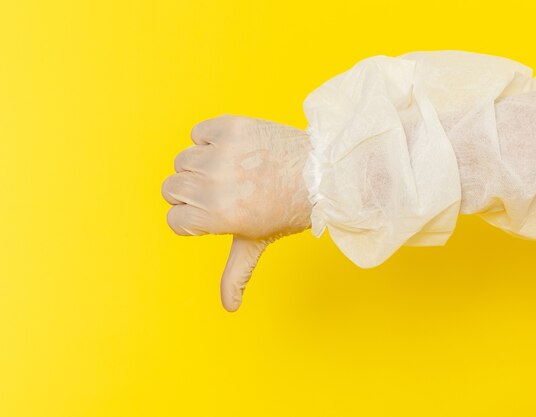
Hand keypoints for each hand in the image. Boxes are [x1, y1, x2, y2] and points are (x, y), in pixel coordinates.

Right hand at [162, 114, 312, 310]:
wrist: (320, 172)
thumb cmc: (287, 209)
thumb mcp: (257, 242)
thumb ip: (235, 274)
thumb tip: (229, 308)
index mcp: (216, 215)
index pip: (173, 219)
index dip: (193, 218)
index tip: (216, 212)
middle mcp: (213, 184)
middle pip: (171, 188)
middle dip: (192, 193)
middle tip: (224, 191)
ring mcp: (221, 153)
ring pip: (183, 160)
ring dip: (200, 165)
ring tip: (232, 170)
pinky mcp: (230, 127)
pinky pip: (198, 133)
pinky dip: (210, 139)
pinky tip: (235, 150)